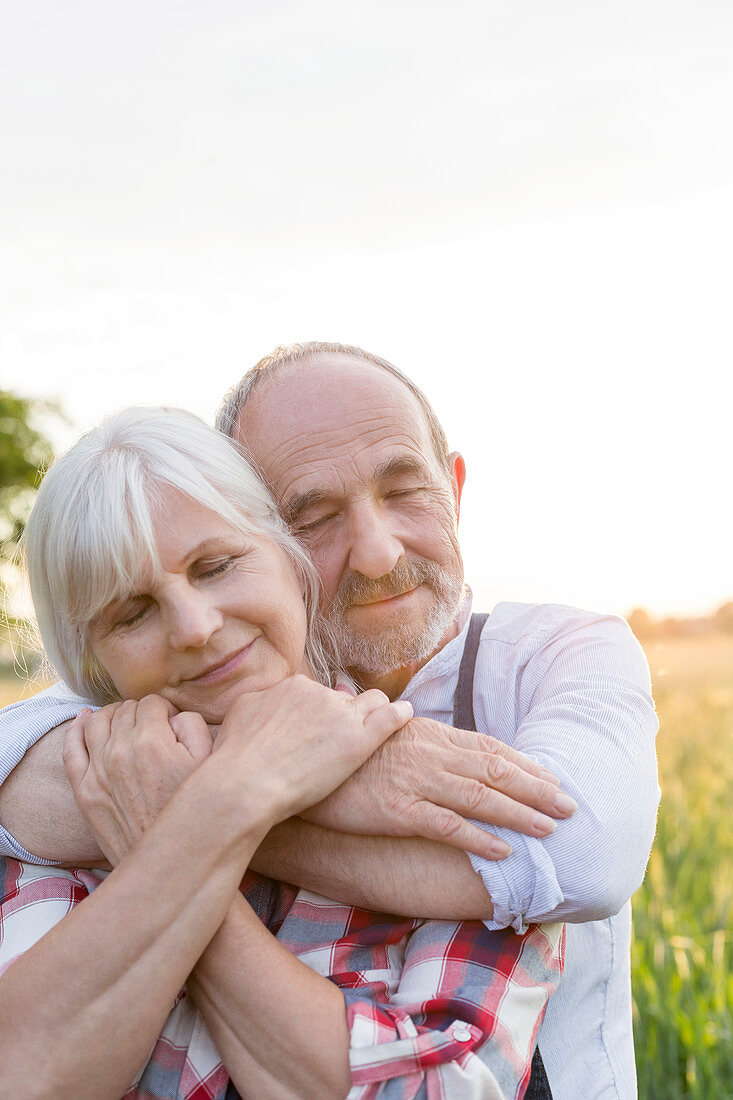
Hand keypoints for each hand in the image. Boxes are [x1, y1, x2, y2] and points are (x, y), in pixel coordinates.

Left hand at [63, 696, 213, 864]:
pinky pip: (71, 749)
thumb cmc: (195, 813)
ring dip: (111, 714)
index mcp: (152, 740)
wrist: (171, 862)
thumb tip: (172, 715)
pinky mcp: (84, 792)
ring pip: (96, 722)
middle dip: (139, 711)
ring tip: (123, 719)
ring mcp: (97, 771)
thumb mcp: (208, 763)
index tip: (170, 720)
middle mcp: (119, 751)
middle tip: (152, 725)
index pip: (152, 703)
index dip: (164, 708)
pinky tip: (84, 719)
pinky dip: (76, 729)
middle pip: (124, 710)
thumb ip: (192, 725)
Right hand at [211, 675, 412, 824]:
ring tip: (383, 721)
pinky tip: (407, 713)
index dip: (319, 711)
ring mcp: (341, 715)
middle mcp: (319, 694)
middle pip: (342, 698)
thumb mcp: (240, 714)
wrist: (245, 782)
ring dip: (375, 710)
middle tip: (342, 736)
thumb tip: (266, 701)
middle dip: (344, 714)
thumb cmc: (235, 756)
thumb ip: (260, 702)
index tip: (319, 728)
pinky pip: (390, 716)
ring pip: (371, 701)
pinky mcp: (359, 740)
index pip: (315, 694)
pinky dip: (400, 713)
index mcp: (292, 687)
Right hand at [302, 716, 576, 859]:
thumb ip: (410, 733)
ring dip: (519, 814)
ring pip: (479, 796)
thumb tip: (423, 721)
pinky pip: (445, 825)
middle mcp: (428, 754)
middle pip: (494, 770)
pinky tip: (502, 851)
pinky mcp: (397, 809)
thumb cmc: (340, 750)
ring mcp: (414, 781)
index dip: (524, 764)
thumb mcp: (378, 731)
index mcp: (427, 734)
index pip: (488, 748)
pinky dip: (477, 837)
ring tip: (549, 830)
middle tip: (570, 807)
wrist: (298, 762)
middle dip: (536, 789)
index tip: (551, 778)